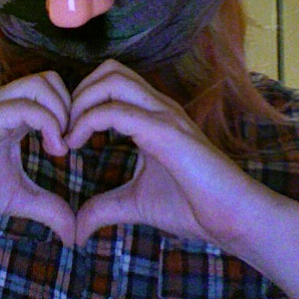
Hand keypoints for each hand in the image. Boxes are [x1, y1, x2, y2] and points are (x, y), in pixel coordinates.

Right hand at [0, 71, 75, 245]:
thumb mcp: (16, 198)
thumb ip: (47, 208)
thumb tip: (75, 233)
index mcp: (8, 113)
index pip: (51, 89)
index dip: (72, 113)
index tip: (73, 147)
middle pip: (49, 79)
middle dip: (71, 108)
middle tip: (70, 143)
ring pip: (40, 85)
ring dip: (62, 113)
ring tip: (60, 147)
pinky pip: (22, 108)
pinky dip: (48, 124)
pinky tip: (54, 151)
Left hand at [65, 60, 267, 247]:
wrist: (235, 220)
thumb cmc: (194, 207)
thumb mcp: (136, 204)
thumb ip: (104, 208)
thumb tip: (76, 227)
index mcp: (153, 116)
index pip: (111, 82)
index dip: (81, 100)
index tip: (65, 134)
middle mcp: (159, 107)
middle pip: (108, 70)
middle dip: (77, 93)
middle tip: (63, 128)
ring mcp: (164, 115)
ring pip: (111, 80)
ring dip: (80, 102)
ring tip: (69, 134)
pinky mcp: (166, 132)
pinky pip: (116, 111)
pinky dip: (88, 120)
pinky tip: (76, 144)